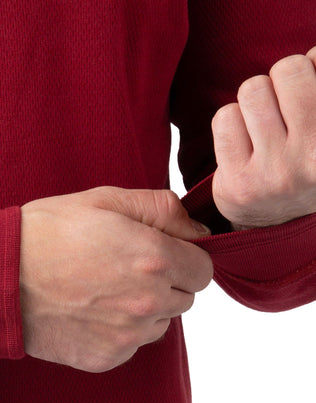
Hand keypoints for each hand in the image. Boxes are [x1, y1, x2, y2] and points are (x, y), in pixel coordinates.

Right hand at [20, 187, 212, 372]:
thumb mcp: (105, 200)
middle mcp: (148, 303)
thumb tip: (199, 231)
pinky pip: (132, 344)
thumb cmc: (49, 232)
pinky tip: (89, 311)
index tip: (160, 252)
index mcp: (154, 259)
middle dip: (165, 282)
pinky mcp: (106, 357)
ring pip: (160, 323)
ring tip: (103, 289)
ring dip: (144, 308)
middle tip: (124, 267)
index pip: (203, 270)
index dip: (184, 258)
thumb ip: (163, 209)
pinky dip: (120, 330)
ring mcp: (127, 336)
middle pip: (185, 298)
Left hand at [211, 46, 315, 229]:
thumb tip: (313, 53)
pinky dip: (231, 122)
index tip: (305, 95)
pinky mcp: (238, 183)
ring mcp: (276, 173)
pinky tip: (242, 143)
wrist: (278, 220)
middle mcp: (315, 158)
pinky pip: (225, 117)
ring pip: (252, 90)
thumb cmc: (304, 160)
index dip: (311, 68)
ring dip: (254, 102)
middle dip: (281, 81)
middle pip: (287, 70)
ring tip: (262, 127)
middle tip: (282, 108)